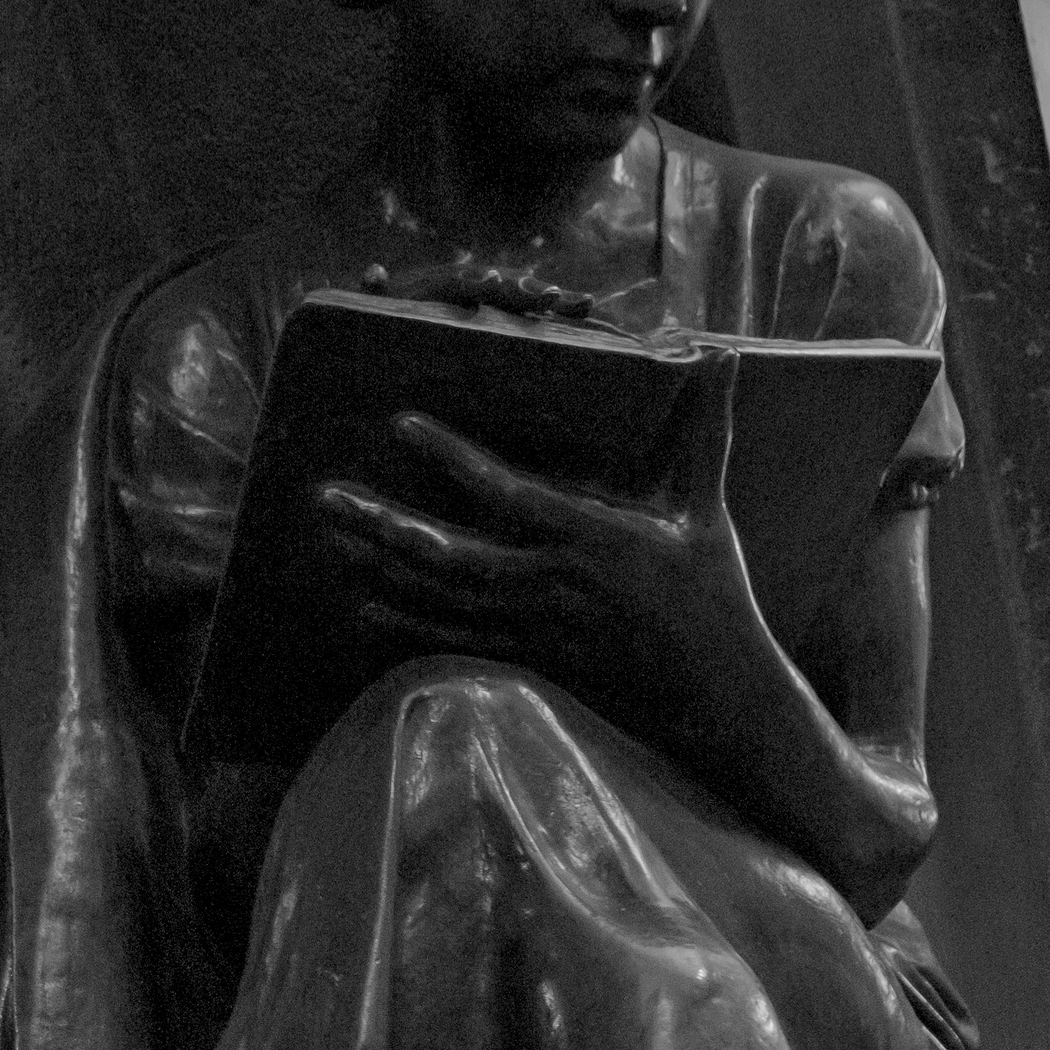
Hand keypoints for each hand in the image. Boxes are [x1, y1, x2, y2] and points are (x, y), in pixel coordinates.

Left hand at [311, 356, 755, 731]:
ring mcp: (534, 628)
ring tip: (333, 537)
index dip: (451, 458)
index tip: (402, 424)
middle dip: (382, 524)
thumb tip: (723, 353)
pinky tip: (365, 608)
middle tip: (325, 497)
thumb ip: (706, 430)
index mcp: (591, 538)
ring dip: (381, 567)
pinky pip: (456, 641)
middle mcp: (551, 584)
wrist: (714, 697)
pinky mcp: (530, 660)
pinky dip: (407, 625)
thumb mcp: (708, 511)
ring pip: (440, 598)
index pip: (506, 492)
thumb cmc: (715, 598)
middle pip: (447, 554)